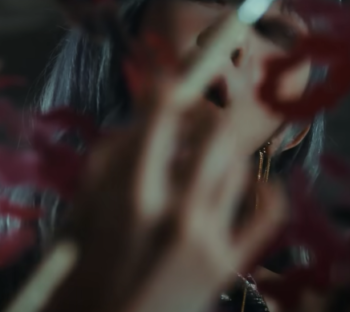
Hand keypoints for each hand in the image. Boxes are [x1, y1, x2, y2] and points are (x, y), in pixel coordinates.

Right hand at [39, 17, 287, 311]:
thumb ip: (113, 156)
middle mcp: (176, 212)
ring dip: (219, 150)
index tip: (166, 80)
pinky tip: (251, 178)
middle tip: (189, 112)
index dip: (167, 87)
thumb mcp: (83, 205)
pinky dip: (266, 188)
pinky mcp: (229, 265)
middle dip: (203, 112)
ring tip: (199, 154)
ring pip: (237, 165)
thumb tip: (149, 112)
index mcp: (133, 195)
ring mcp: (208, 240)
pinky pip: (268, 214)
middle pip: (214, 132)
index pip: (164, 114)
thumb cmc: (81, 267)